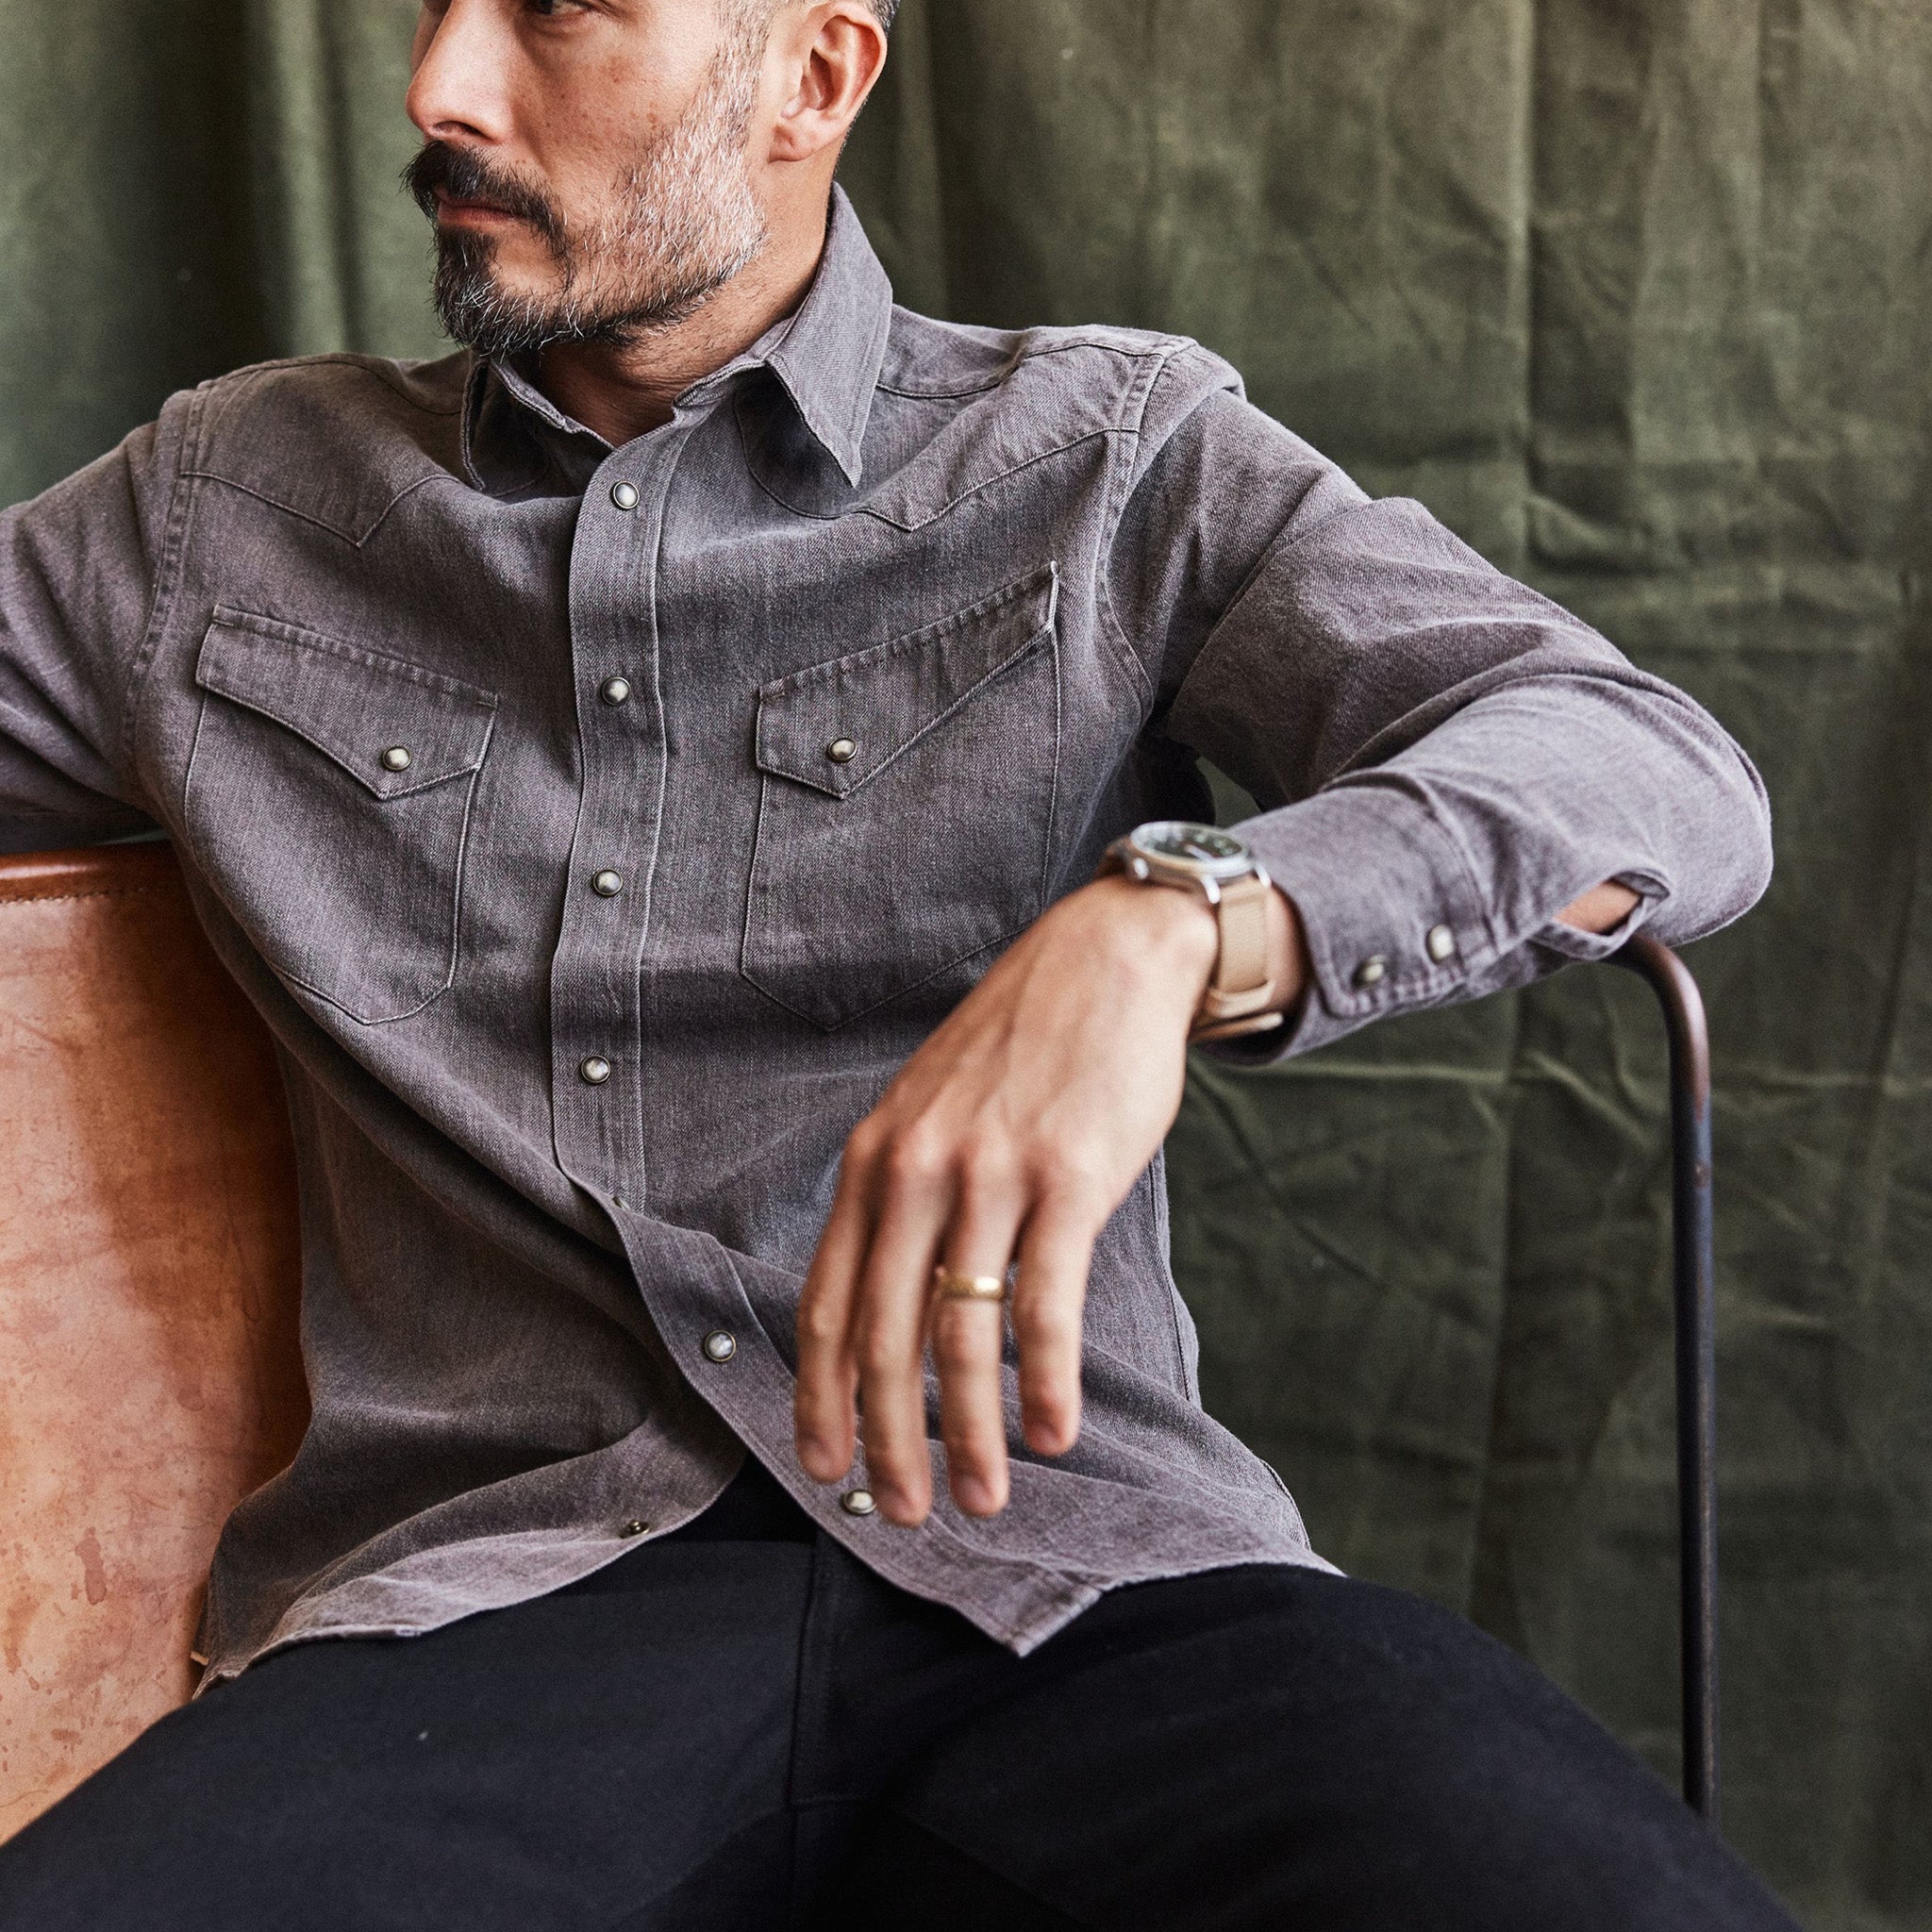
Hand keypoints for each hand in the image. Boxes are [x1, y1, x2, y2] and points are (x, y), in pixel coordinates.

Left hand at [793, 875, 1304, 1525]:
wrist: (1105, 959)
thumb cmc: (1021, 1047)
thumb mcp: (930, 1108)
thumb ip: (904, 1193)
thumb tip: (893, 1297)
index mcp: (875, 1161)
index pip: (828, 1302)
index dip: (820, 1396)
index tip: (822, 1467)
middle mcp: (918, 1172)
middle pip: (884, 1337)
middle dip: (888, 1441)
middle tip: (905, 1515)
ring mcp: (992, 1176)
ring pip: (961, 1336)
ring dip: (971, 1434)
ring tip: (983, 1498)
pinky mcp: (1068, 1180)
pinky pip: (1046, 1304)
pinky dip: (1043, 1381)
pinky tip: (1052, 1434)